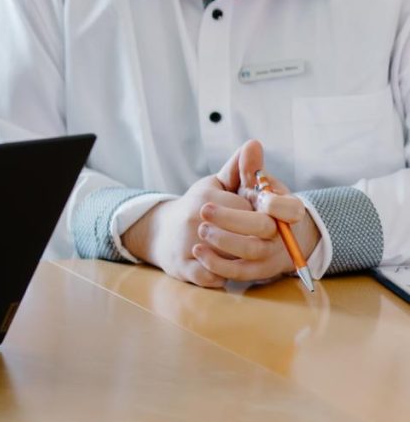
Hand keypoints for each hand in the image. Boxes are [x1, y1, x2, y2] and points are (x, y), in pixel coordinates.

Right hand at [123, 142, 261, 287]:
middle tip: (259, 240)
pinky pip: (215, 278)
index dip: (262, 217)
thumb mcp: (215, 185)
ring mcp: (189, 245)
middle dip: (258, 241)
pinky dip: (223, 277)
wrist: (159, 231)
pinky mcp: (184, 268)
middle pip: (249, 239)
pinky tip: (225, 269)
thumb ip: (239, 168)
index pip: (252, 211)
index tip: (262, 219)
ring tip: (245, 254)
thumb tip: (255, 143)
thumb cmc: (196, 206)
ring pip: (235, 261)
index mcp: (207, 197)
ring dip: (244, 261)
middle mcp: (196, 219)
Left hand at [193, 143, 321, 282]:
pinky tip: (197, 251)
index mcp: (287, 210)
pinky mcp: (255, 272)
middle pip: (263, 229)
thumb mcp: (252, 185)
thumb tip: (252, 144)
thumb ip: (249, 167)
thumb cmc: (254, 205)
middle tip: (204, 210)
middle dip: (233, 220)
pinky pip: (237, 273)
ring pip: (250, 252)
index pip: (291, 208)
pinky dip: (216, 264)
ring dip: (223, 241)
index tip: (257, 194)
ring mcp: (269, 255)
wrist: (259, 237)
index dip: (277, 204)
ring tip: (201, 229)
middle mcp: (282, 234)